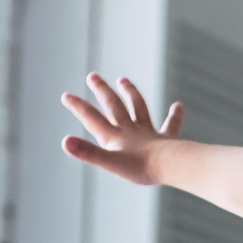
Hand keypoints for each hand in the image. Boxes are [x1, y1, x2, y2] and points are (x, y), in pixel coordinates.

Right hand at [60, 74, 182, 185]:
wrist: (168, 165)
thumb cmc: (139, 167)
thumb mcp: (108, 162)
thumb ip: (87, 152)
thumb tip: (64, 142)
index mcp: (114, 137)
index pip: (92, 119)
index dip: (78, 107)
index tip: (66, 95)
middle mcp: (130, 130)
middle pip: (114, 106)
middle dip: (102, 91)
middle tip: (92, 76)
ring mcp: (148, 133)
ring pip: (138, 108)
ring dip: (130, 93)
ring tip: (123, 80)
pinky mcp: (167, 140)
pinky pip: (171, 125)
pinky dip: (174, 115)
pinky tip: (178, 105)